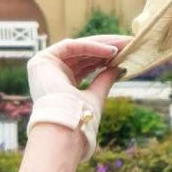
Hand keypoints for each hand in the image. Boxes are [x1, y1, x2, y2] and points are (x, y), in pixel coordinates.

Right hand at [25, 36, 128, 159]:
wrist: (67, 129)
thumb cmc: (80, 120)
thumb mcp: (96, 96)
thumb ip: (104, 80)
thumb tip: (120, 68)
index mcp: (62, 83)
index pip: (86, 64)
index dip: (104, 57)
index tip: (125, 52)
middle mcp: (52, 73)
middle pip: (83, 54)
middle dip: (106, 48)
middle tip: (127, 43)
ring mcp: (45, 65)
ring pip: (78, 48)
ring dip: (102, 46)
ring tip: (124, 45)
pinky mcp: (43, 59)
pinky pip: (71, 47)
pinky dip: (91, 48)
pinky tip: (111, 51)